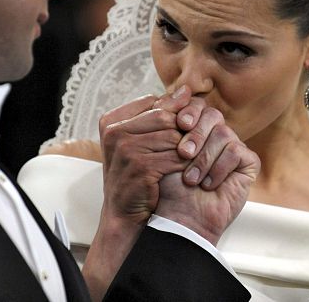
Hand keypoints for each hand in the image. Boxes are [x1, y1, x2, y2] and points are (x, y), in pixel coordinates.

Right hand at [83, 87, 192, 299]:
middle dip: (184, 128)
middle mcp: (115, 132)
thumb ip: (157, 117)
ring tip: (197, 155)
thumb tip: (186, 91)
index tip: (187, 123)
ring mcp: (126, 149)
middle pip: (165, 116)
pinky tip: (193, 169)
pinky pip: (177, 156)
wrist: (124, 218)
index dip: (174, 111)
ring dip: (190, 146)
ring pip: (174, 135)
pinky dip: (189, 163)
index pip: (153, 103)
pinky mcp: (142, 167)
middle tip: (197, 139)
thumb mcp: (138, 143)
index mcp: (111, 122)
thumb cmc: (133, 178)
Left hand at [155, 106, 260, 245]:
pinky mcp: (248, 164)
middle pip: (212, 115)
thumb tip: (175, 92)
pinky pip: (238, 151)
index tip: (179, 125)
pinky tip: (209, 185)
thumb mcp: (161, 151)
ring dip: (204, 158)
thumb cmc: (168, 187)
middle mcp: (215, 135)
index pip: (197, 105)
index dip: (189, 111)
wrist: (180, 217)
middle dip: (196, 134)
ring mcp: (233, 148)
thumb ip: (167, 121)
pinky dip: (219, 168)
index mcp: (195, 128)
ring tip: (191, 179)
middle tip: (183, 153)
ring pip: (224, 133)